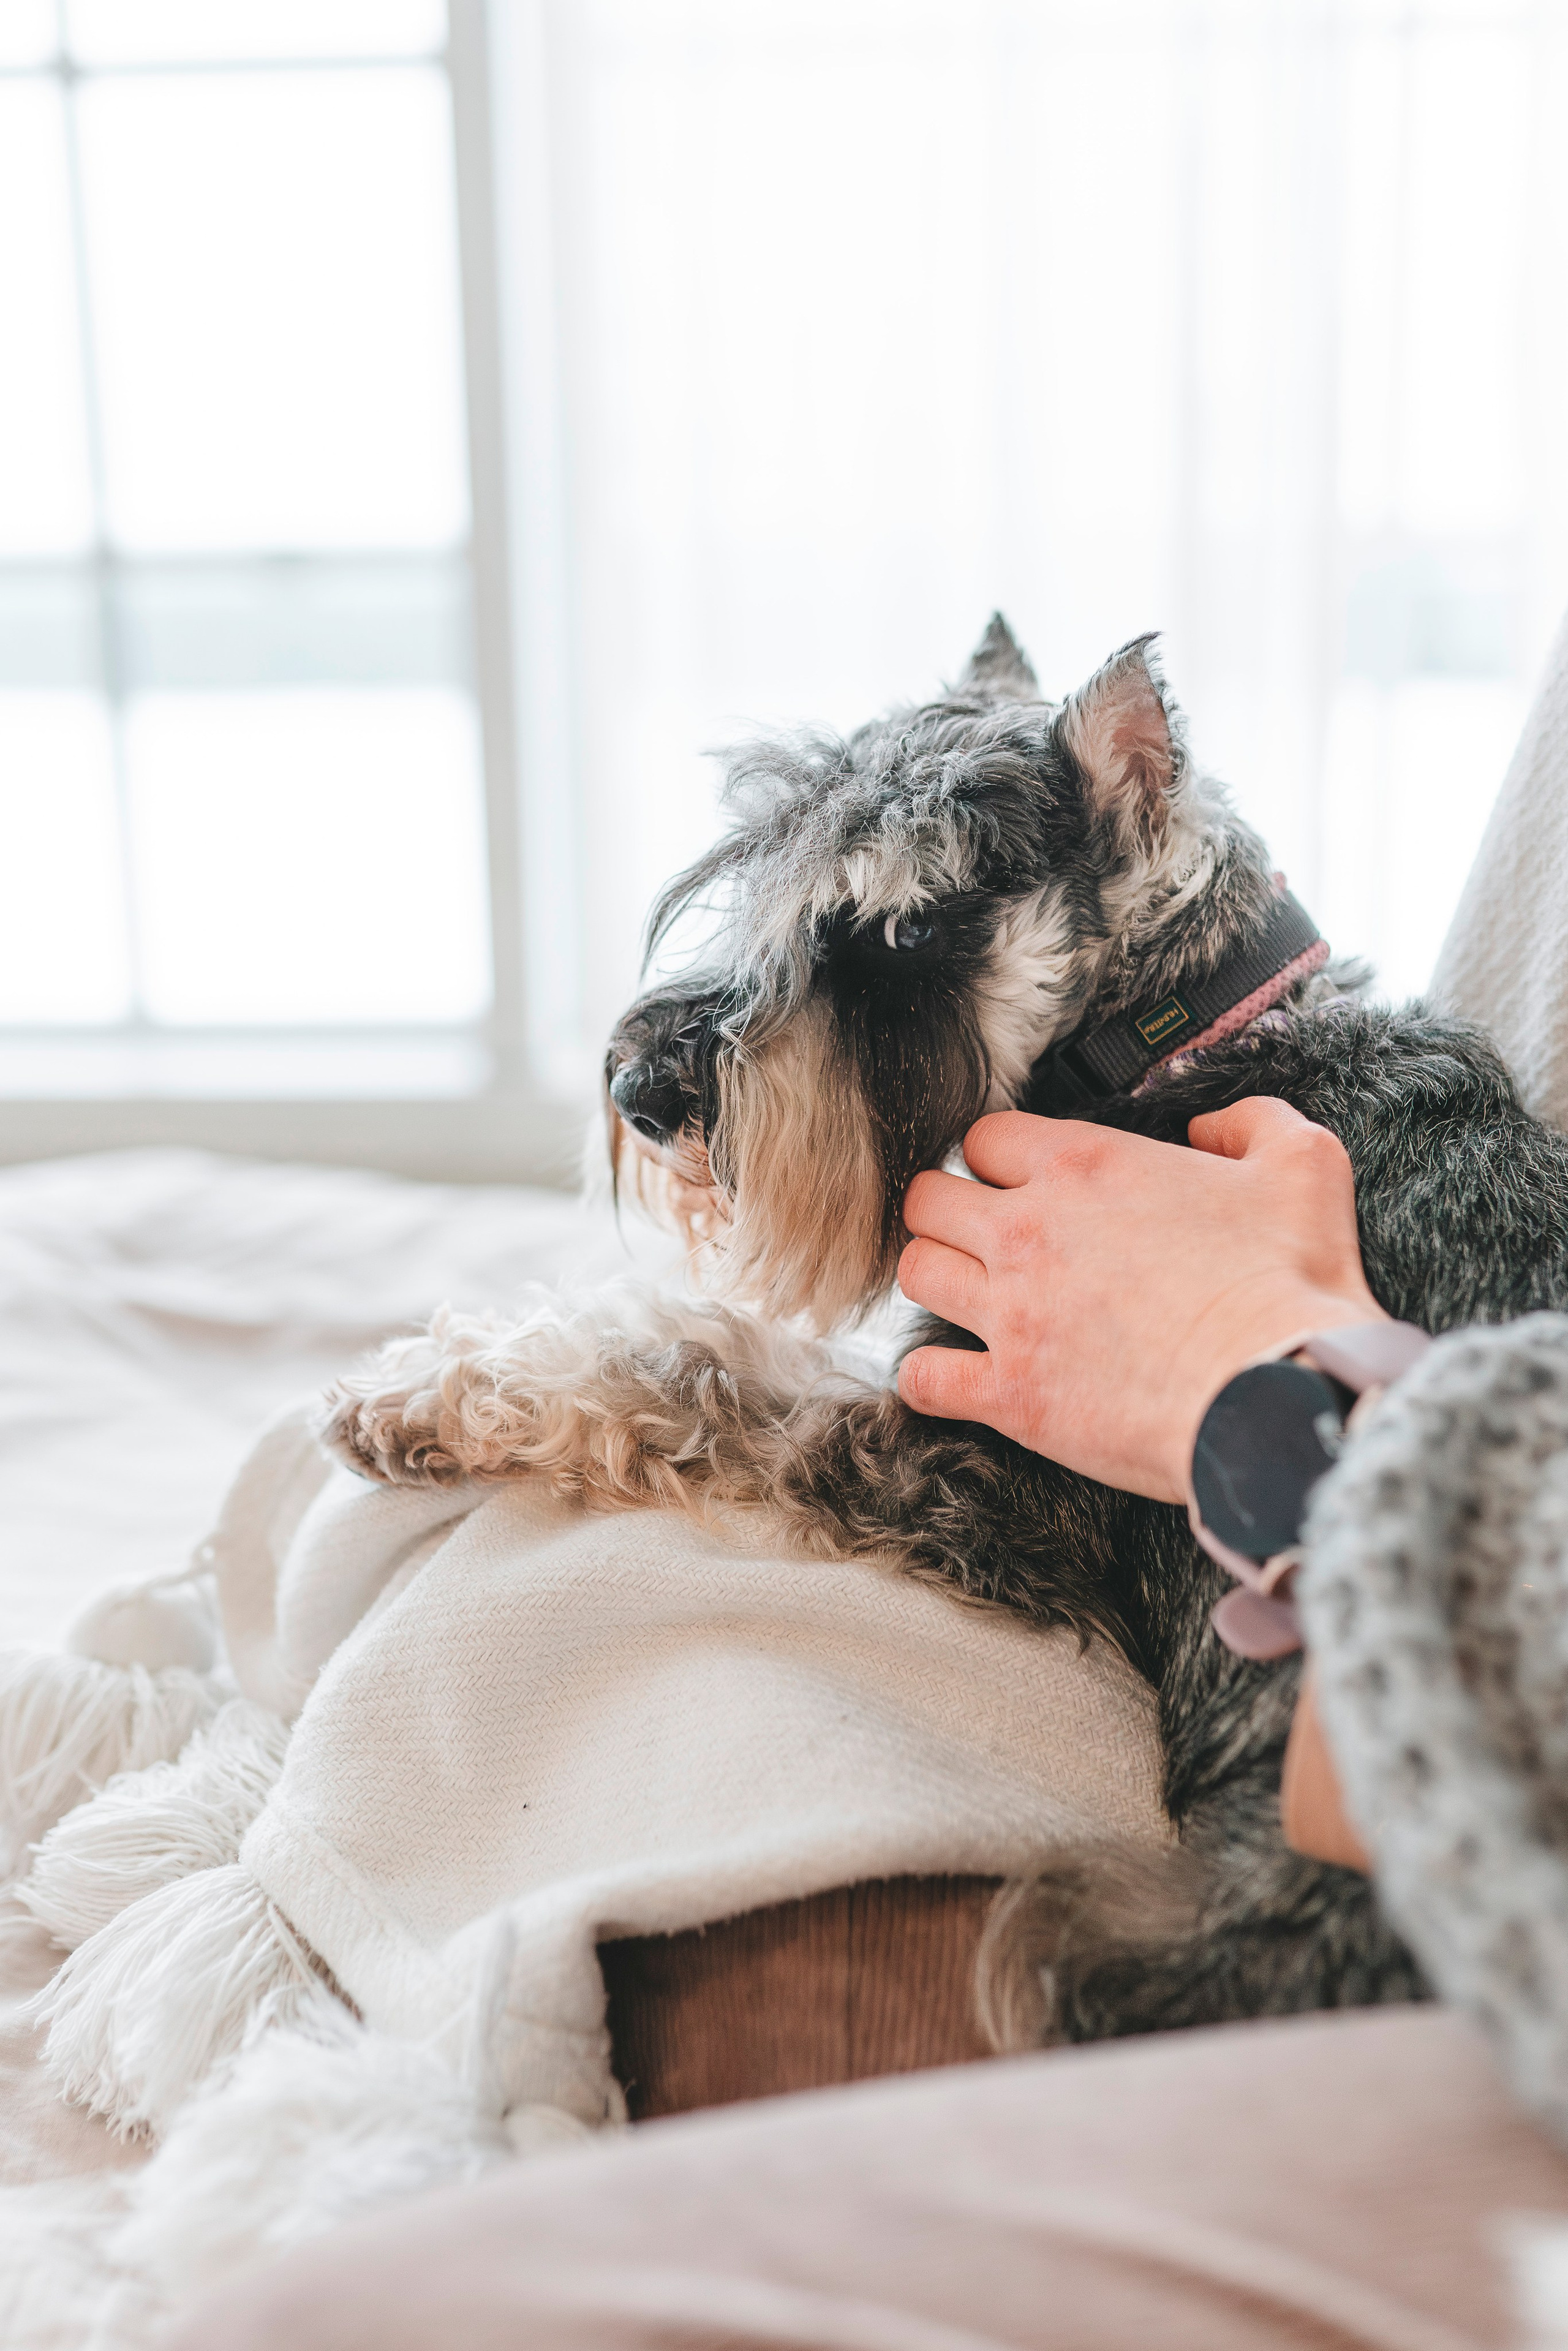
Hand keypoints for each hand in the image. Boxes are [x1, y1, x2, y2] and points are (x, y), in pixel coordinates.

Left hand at [896, 1098, 1386, 1501]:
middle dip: (946, 1211)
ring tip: (970, 1297)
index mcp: (1084, 1168)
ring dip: (936, 1280)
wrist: (1279, 1395)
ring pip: (916, 1275)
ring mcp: (1012, 1315)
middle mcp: (1029, 1232)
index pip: (985, 1137)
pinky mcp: (1010, 1395)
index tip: (1019, 1182)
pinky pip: (921, 1379)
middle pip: (928, 1199)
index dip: (999, 1157)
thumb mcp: (1303, 1166)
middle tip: (980, 1236)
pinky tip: (956, 1379)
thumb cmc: (1291, 1285)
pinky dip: (927, 1379)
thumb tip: (1210, 1126)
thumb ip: (1252, 1122)